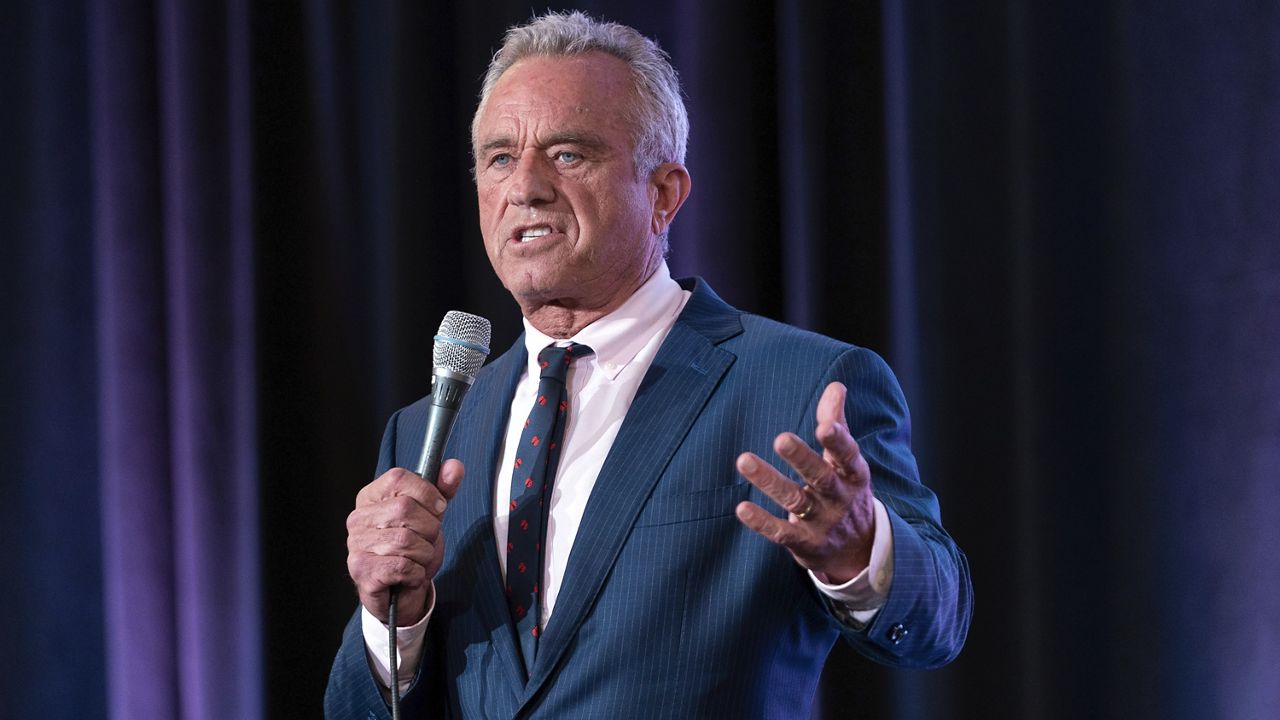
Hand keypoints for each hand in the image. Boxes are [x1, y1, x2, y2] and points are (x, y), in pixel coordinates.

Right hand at [346, 460, 462, 624]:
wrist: (400, 592)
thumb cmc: (412, 550)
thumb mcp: (431, 516)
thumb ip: (443, 490)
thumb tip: (454, 466)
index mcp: (371, 497)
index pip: (399, 478)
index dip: (427, 493)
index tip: (437, 509)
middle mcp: (358, 518)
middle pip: (405, 508)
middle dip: (429, 529)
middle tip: (426, 541)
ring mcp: (356, 544)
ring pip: (406, 540)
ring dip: (424, 554)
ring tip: (417, 559)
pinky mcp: (361, 570)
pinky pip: (402, 566)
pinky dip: (416, 573)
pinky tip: (409, 575)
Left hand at [735, 382, 875, 583]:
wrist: (859, 550)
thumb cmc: (846, 492)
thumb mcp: (848, 461)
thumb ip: (837, 424)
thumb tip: (836, 385)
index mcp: (853, 474)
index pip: (848, 456)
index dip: (838, 441)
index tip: (825, 425)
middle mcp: (840, 498)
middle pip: (820, 477)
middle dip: (802, 459)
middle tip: (781, 438)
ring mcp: (822, 522)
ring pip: (795, 501)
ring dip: (769, 481)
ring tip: (744, 460)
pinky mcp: (805, 543)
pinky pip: (781, 532)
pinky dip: (762, 522)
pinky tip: (741, 508)